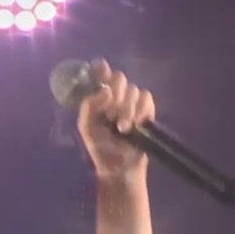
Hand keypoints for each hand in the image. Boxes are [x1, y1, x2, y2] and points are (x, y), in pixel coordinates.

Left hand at [76, 59, 155, 177]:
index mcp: (98, 97)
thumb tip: (105, 90)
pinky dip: (141, 110)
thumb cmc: (100, 147)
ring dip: (127, 110)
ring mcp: (132, 101)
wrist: (119, 166)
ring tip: (122, 129)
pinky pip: (146, 98)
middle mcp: (115, 95)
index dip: (101, 68)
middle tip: (110, 114)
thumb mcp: (87, 127)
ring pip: (133, 90)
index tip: (101, 68)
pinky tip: (135, 125)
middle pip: (119, 77)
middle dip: (116, 94)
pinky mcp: (147, 109)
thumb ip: (89, 106)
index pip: (100, 74)